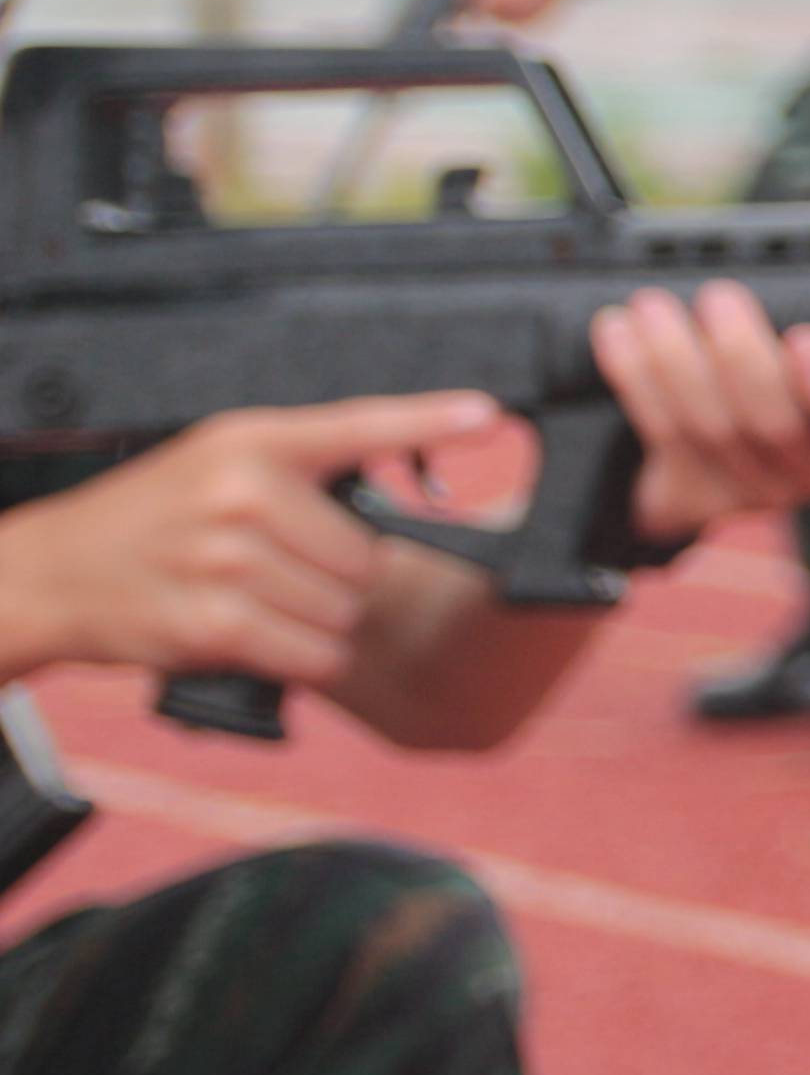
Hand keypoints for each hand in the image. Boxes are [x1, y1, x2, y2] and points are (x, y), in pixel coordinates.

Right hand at [0, 394, 507, 688]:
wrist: (56, 571)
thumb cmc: (153, 516)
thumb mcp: (220, 461)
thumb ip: (306, 465)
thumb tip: (407, 477)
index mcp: (253, 442)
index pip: (360, 425)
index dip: (430, 422)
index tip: (489, 416)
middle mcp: (242, 492)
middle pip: (367, 558)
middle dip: (336, 578)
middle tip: (276, 570)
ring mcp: (226, 559)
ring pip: (345, 611)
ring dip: (315, 622)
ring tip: (253, 600)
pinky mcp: (214, 623)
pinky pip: (315, 654)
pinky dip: (299, 659)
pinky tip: (251, 634)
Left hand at [601, 283, 809, 541]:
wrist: (715, 444)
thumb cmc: (781, 378)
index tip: (804, 338)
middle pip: (774, 425)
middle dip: (739, 355)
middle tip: (717, 298)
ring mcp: (749, 491)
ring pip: (710, 428)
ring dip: (673, 358)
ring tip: (652, 305)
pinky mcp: (691, 493)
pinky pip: (662, 434)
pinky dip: (635, 375)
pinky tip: (619, 334)